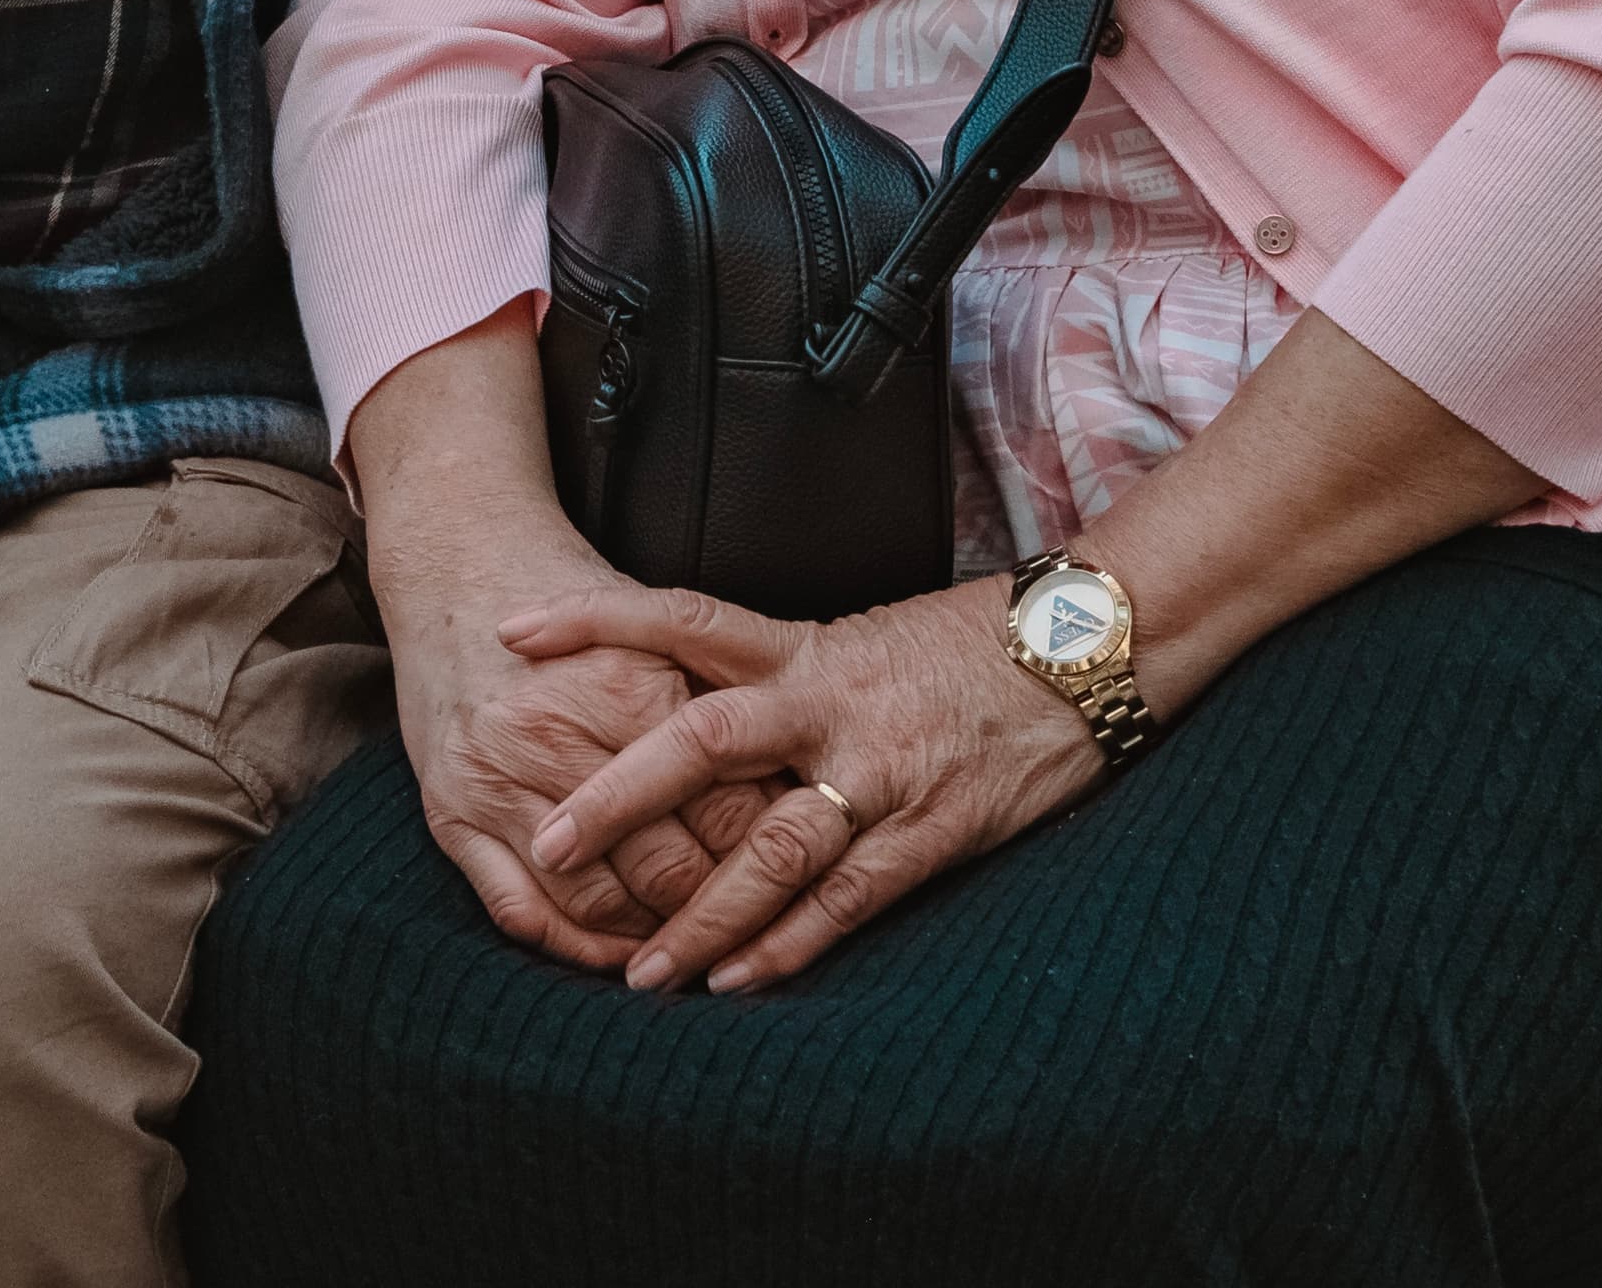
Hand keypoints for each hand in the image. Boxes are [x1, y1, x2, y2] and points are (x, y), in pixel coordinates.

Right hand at [379, 518, 780, 969]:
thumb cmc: (568, 595)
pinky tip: (616, 953)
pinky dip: (577, 949)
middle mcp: (559, 739)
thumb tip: (793, 786)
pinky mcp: (454, 817)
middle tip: (751, 925)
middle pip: (666, 868)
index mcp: (623, 689)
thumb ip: (711, 704)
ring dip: (651, 939)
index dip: (768, 855)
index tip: (795, 874)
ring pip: (598, 902)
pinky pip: (524, 912)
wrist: (456, 562)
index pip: (723, 809)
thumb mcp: (651, 630)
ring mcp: (499, 784)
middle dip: (717, 908)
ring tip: (691, 948)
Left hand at [506, 577, 1095, 996]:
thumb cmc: (967, 644)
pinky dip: (790, 944)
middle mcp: (830, 703)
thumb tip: (689, 708)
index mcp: (806, 645)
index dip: (596, 619)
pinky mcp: (934, 829)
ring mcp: (881, 770)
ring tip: (637, 971)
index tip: (514, 631)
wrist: (1087, 646)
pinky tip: (738, 983)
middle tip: (544, 842)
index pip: (682, 618)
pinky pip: (849, 897)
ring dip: (700, 914)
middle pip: (703, 741)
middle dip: (620, 795)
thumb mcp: (863, 636)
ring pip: (770, 845)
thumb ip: (784, 677)